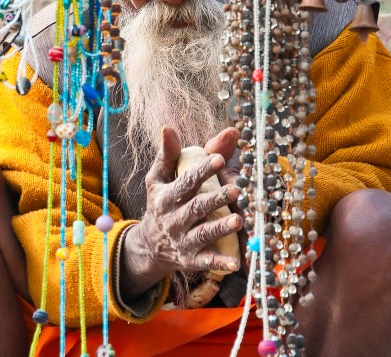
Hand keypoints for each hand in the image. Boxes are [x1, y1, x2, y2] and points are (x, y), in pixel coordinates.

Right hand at [119, 127, 242, 301]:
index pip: (186, 181)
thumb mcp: (159, 177)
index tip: (219, 158)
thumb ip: (169, 153)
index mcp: (166, 196)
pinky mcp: (191, 259)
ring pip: (203, 234)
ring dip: (221, 228)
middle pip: (196, 208)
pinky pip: (206, 261)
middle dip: (216, 198)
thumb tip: (169, 126)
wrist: (150, 244)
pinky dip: (220, 263)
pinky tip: (235, 263)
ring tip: (239, 219)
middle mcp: (173, 219)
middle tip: (237, 188)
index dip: (203, 170)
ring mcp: (182, 240)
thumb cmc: (161, 201)